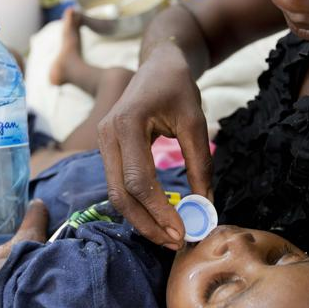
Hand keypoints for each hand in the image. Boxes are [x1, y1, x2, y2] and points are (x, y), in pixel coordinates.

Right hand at [98, 44, 212, 249]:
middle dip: (147, 224)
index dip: (159, 212)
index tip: (183, 232)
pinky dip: (137, 206)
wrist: (157, 64)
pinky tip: (158, 218)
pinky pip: (118, 185)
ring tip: (170, 236)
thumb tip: (207, 205)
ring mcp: (102, 142)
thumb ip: (200, 163)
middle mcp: (107, 134)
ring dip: (141, 219)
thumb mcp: (196, 122)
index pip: (139, 180)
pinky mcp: (107, 150)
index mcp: (127, 124)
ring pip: (115, 194)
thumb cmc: (178, 87)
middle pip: (120, 195)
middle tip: (176, 243)